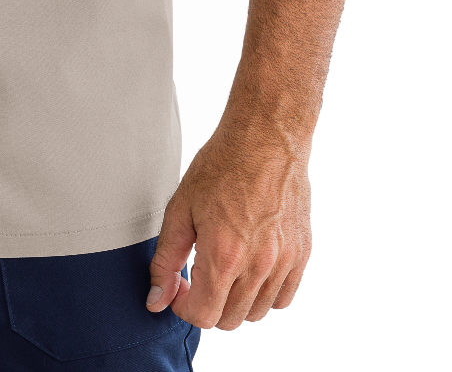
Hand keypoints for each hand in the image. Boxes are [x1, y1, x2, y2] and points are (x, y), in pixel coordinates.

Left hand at [146, 120, 311, 330]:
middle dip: (207, 304)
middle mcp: (258, 265)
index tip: (179, 286)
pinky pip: (283, 298)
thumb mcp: (180, 208)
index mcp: (224, 255)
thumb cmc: (222, 166)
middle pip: (229, 320)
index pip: (203, 316)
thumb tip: (157, 299)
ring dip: (235, 301)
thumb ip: (165, 260)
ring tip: (225, 266)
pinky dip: (264, 293)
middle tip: (198, 274)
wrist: (265, 139)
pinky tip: (250, 265)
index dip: (183, 306)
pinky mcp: (302, 254)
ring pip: (257, 313)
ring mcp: (284, 262)